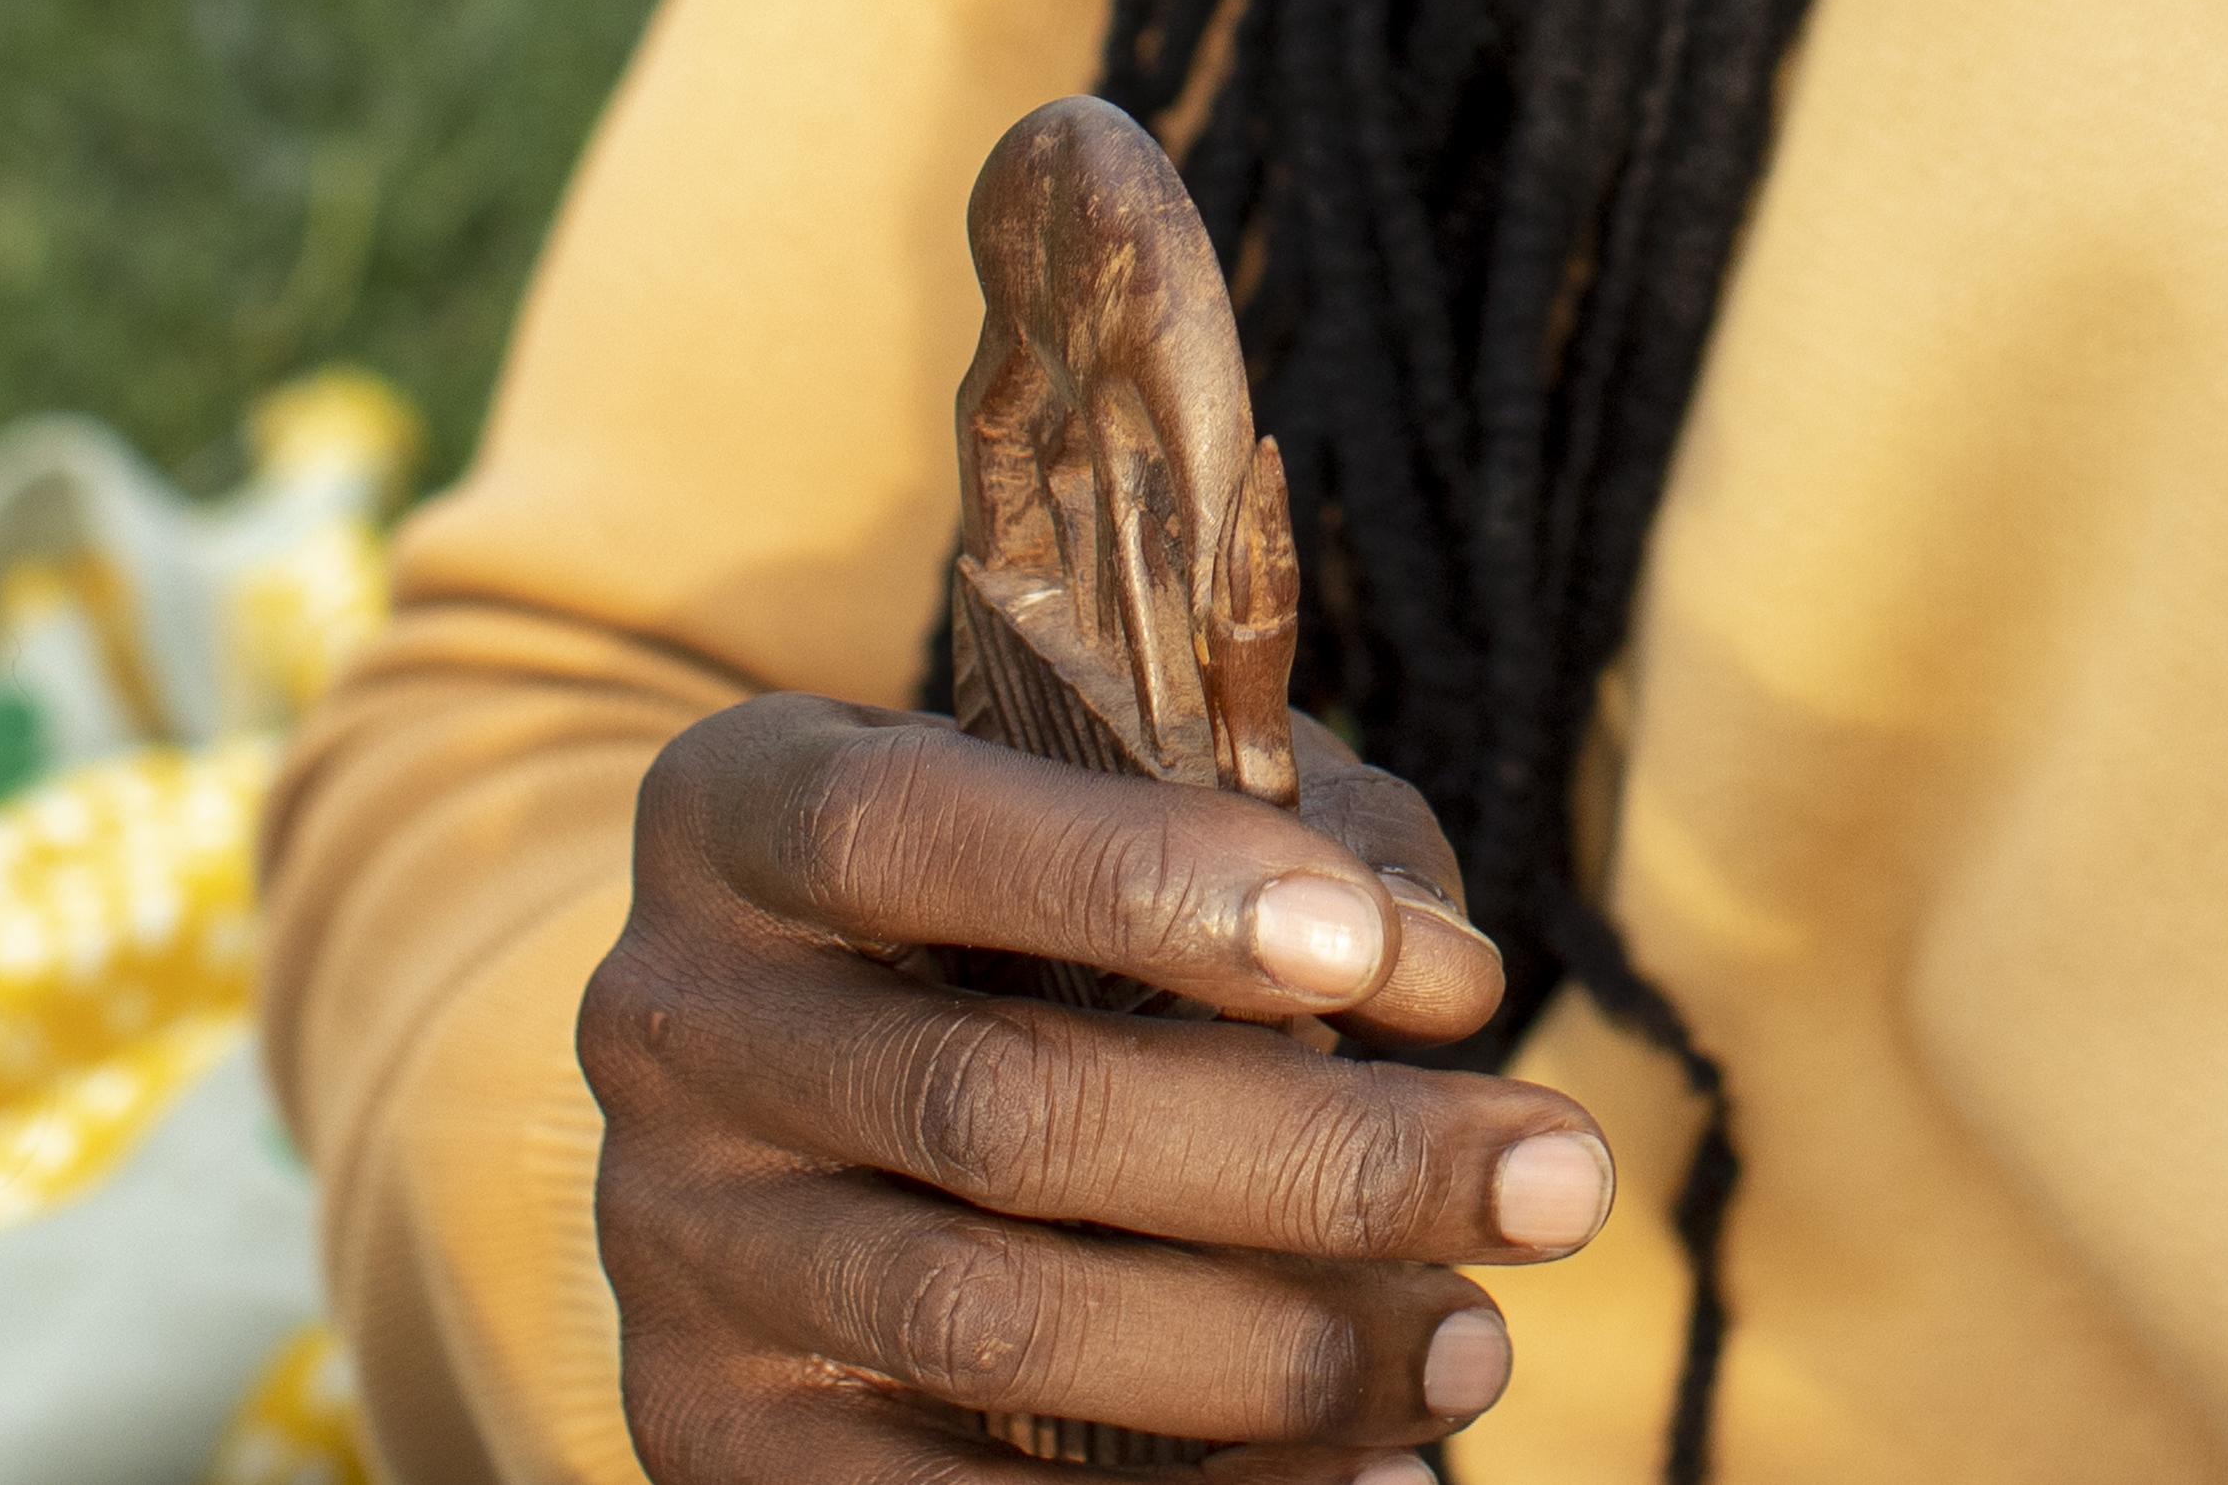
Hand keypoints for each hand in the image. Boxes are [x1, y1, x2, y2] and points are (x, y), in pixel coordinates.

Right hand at [580, 695, 1614, 1477]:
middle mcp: (670, 1030)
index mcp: (738, 815)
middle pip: (998, 1109)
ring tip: (1480, 1342)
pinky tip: (1370, 1484)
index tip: (1389, 955)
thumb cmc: (1023, 913)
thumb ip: (1289, 848)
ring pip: (986, 1324)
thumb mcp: (1130, 809)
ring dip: (1274, 1349)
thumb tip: (1439, 979)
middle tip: (1558, 1182)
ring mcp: (676, 1256)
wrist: (787, 1096)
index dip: (1149, 885)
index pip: (912, 828)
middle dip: (1314, 1156)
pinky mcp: (711, 1441)